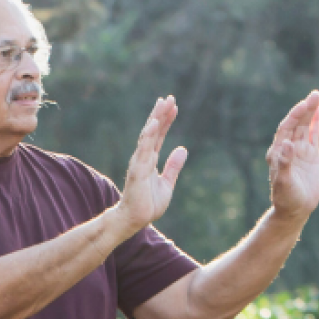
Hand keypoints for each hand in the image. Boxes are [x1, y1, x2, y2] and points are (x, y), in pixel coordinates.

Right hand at [115, 96, 186, 229]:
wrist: (135, 220)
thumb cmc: (148, 204)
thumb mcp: (167, 184)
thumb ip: (173, 166)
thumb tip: (183, 148)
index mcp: (151, 160)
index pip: (159, 135)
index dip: (166, 120)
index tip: (173, 105)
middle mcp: (144, 158)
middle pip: (152, 131)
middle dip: (160, 114)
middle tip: (168, 97)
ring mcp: (139, 163)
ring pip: (147, 137)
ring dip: (154, 120)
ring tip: (161, 105)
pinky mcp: (137, 171)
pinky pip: (143, 151)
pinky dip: (147, 137)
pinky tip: (152, 125)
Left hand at [266, 91, 318, 220]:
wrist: (295, 209)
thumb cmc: (286, 198)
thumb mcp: (284, 182)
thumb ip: (284, 164)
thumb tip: (287, 144)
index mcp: (278, 152)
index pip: (286, 128)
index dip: (294, 115)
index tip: (304, 104)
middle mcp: (288, 148)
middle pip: (296, 123)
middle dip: (305, 109)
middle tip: (316, 94)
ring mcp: (300, 150)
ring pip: (305, 126)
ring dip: (310, 112)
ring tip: (317, 96)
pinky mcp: (311, 155)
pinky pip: (313, 135)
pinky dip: (315, 123)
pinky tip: (318, 111)